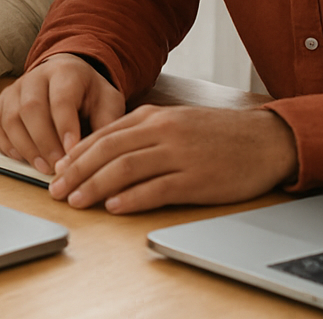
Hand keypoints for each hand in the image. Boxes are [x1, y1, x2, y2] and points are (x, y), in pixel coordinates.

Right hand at [0, 52, 123, 174]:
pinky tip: (19, 158)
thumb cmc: (89, 93)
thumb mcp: (108, 102)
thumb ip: (107, 123)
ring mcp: (14, 89)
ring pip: (10, 118)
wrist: (69, 76)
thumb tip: (103, 153)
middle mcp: (35, 77)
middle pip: (31, 109)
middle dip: (44, 142)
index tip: (72, 151)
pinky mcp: (1, 103)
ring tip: (43, 168)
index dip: (65, 126)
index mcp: (65, 72)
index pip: (61, 99)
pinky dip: (3, 144)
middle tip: (57, 167)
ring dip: (25, 147)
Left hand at [48, 105, 298, 212]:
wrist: (266, 140)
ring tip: (77, 201)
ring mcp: (180, 155)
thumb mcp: (174, 121)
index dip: (75, 155)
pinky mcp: (197, 179)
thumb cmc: (216, 134)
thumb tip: (101, 150)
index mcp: (153, 116)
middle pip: (107, 151)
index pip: (103, 135)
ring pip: (125, 169)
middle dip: (76, 172)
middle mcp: (162, 131)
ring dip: (95, 186)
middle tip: (56, 190)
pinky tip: (114, 206)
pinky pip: (157, 189)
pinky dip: (132, 198)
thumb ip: (140, 132)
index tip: (56, 171)